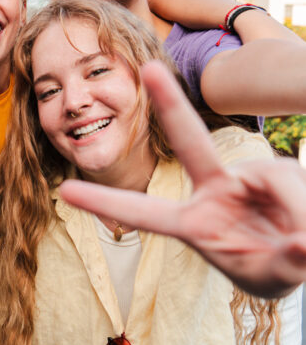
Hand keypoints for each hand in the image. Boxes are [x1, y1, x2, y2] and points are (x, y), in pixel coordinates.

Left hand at [60, 61, 305, 299]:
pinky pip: (291, 182)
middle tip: (149, 68)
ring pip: (272, 180)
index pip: (144, 213)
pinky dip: (302, 208)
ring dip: (293, 209)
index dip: (106, 202)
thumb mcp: (274, 276)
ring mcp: (247, 176)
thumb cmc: (277, 266)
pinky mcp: (278, 170)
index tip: (63, 192)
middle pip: (191, 141)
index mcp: (194, 223)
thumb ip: (285, 260)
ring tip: (299, 239)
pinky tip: (302, 224)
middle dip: (170, 103)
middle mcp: (216, 191)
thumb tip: (304, 239)